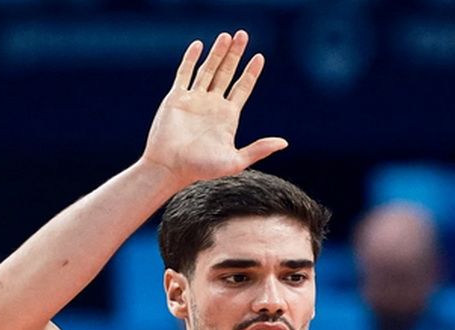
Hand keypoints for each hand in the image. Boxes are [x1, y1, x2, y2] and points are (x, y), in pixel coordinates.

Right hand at [142, 31, 286, 187]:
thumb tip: (284, 143)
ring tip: (226, 35)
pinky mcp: (176, 97)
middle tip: (243, 35)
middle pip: (227, 73)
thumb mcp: (235, 161)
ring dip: (217, 52)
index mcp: (227, 117)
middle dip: (235, 54)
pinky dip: (191, 58)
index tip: (259, 57)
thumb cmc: (201, 169)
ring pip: (208, 69)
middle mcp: (212, 105)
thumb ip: (259, 149)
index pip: (242, 88)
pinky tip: (199, 45)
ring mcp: (194, 99)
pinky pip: (185, 73)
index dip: (251, 73)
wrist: (170, 167)